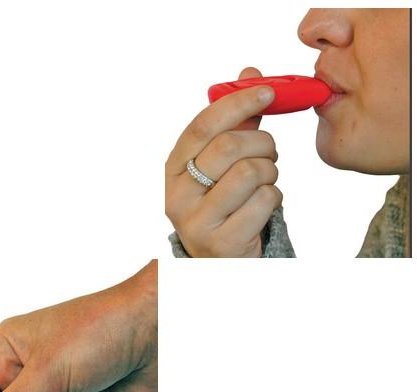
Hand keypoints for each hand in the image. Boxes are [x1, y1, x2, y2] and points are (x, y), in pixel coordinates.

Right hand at [165, 67, 281, 256]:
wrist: (219, 261)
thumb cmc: (223, 204)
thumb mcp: (220, 165)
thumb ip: (234, 123)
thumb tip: (249, 74)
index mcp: (173, 169)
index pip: (203, 125)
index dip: (238, 103)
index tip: (267, 92)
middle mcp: (177, 195)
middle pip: (230, 146)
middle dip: (263, 144)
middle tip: (269, 153)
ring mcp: (197, 222)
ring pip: (251, 172)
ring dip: (270, 173)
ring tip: (264, 182)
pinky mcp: (223, 242)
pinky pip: (264, 201)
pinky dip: (274, 198)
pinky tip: (263, 206)